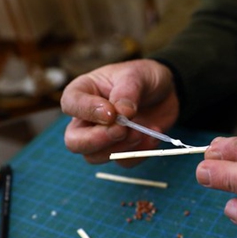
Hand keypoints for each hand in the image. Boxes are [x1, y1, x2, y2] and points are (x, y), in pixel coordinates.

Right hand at [61, 59, 179, 164]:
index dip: (87, 111)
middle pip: (74, 141)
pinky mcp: (120, 150)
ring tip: (141, 132)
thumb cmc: (143, 77)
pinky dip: (138, 154)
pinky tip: (152, 137)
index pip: (70, 104)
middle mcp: (86, 118)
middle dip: (96, 140)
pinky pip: (121, 162)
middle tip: (121, 130)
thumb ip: (127, 92)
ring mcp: (101, 137)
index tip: (111, 113)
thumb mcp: (137, 75)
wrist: (166, 92)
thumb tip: (122, 113)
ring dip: (119, 149)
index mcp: (83, 92)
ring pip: (94, 157)